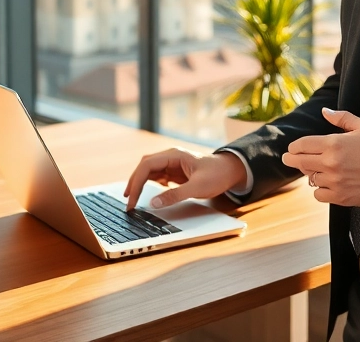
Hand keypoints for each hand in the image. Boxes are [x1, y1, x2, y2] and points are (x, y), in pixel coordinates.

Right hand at [123, 148, 246, 209]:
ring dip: (140, 183)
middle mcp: (171, 157)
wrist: (231, 171)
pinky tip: (150, 194)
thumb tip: (153, 203)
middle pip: (144, 166)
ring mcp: (173, 163)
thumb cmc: (217, 175)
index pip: (147, 165)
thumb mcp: (197, 187)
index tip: (132, 199)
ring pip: (149, 171)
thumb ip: (175, 195)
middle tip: (128, 201)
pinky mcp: (176, 171)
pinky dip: (150, 184)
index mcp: (174, 155)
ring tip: (133, 198)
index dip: (136, 182)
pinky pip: (157, 176)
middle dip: (134, 182)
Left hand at [282, 108, 359, 206]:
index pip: (302, 144)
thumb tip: (324, 112)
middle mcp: (330, 163)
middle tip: (288, 158)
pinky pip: (318, 195)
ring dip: (310, 173)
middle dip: (291, 159)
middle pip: (299, 161)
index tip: (292, 148)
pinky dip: (319, 190)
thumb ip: (341, 118)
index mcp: (334, 144)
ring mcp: (334, 181)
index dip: (294, 146)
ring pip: (309, 178)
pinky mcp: (340, 196)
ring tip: (314, 169)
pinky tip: (325, 184)